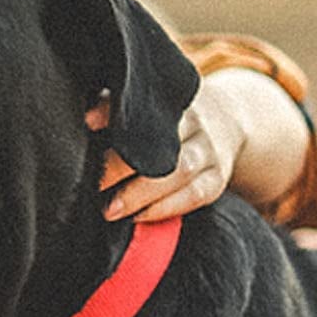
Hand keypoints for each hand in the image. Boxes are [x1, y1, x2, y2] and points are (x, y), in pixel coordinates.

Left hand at [91, 83, 242, 221]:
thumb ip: (116, 105)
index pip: (141, 105)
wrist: (230, 119)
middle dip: (122, 165)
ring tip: (109, 209)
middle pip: (161, 143)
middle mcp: (194, 122)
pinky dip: (165, 208)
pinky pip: (193, 196)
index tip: (87, 123)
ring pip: (179, 172)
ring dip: (141, 194)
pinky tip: (137, 216)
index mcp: (171, 99)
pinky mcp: (216, 179)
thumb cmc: (171, 116)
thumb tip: (86, 119)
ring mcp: (209, 151)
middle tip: (92, 184)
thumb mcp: (149, 102)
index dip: (113, 111)